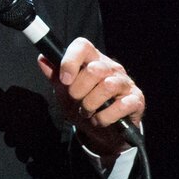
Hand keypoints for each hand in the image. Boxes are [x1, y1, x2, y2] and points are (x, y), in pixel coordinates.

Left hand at [38, 37, 144, 156]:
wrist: (103, 133)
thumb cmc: (84, 107)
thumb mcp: (65, 93)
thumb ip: (55, 76)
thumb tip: (42, 58)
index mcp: (92, 60)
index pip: (83, 46)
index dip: (71, 60)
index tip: (64, 80)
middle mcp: (110, 68)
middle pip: (95, 69)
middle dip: (79, 90)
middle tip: (76, 101)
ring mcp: (125, 83)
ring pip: (107, 86)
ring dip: (91, 105)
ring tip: (87, 112)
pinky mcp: (136, 100)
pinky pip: (122, 105)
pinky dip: (106, 117)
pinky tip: (101, 120)